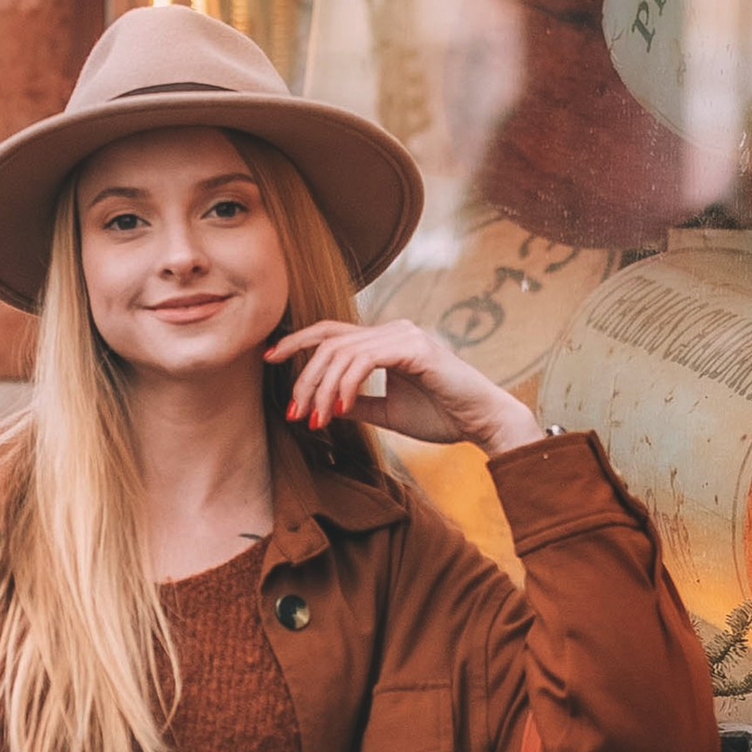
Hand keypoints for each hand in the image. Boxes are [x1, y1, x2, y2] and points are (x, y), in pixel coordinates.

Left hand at [268, 319, 545, 456]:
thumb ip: (357, 404)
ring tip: (316, 418)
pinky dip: (347, 385)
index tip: (268, 358)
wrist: (483, 421)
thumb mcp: (388, 412)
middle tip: (294, 411)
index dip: (296, 341)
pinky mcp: (415, 348)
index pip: (331, 333)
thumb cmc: (442, 416)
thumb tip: (325, 407)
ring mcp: (404, 335)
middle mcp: (392, 330)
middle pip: (329, 342)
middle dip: (304, 377)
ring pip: (342, 352)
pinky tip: (342, 409)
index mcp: (384, 341)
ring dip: (323, 388)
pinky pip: (366, 360)